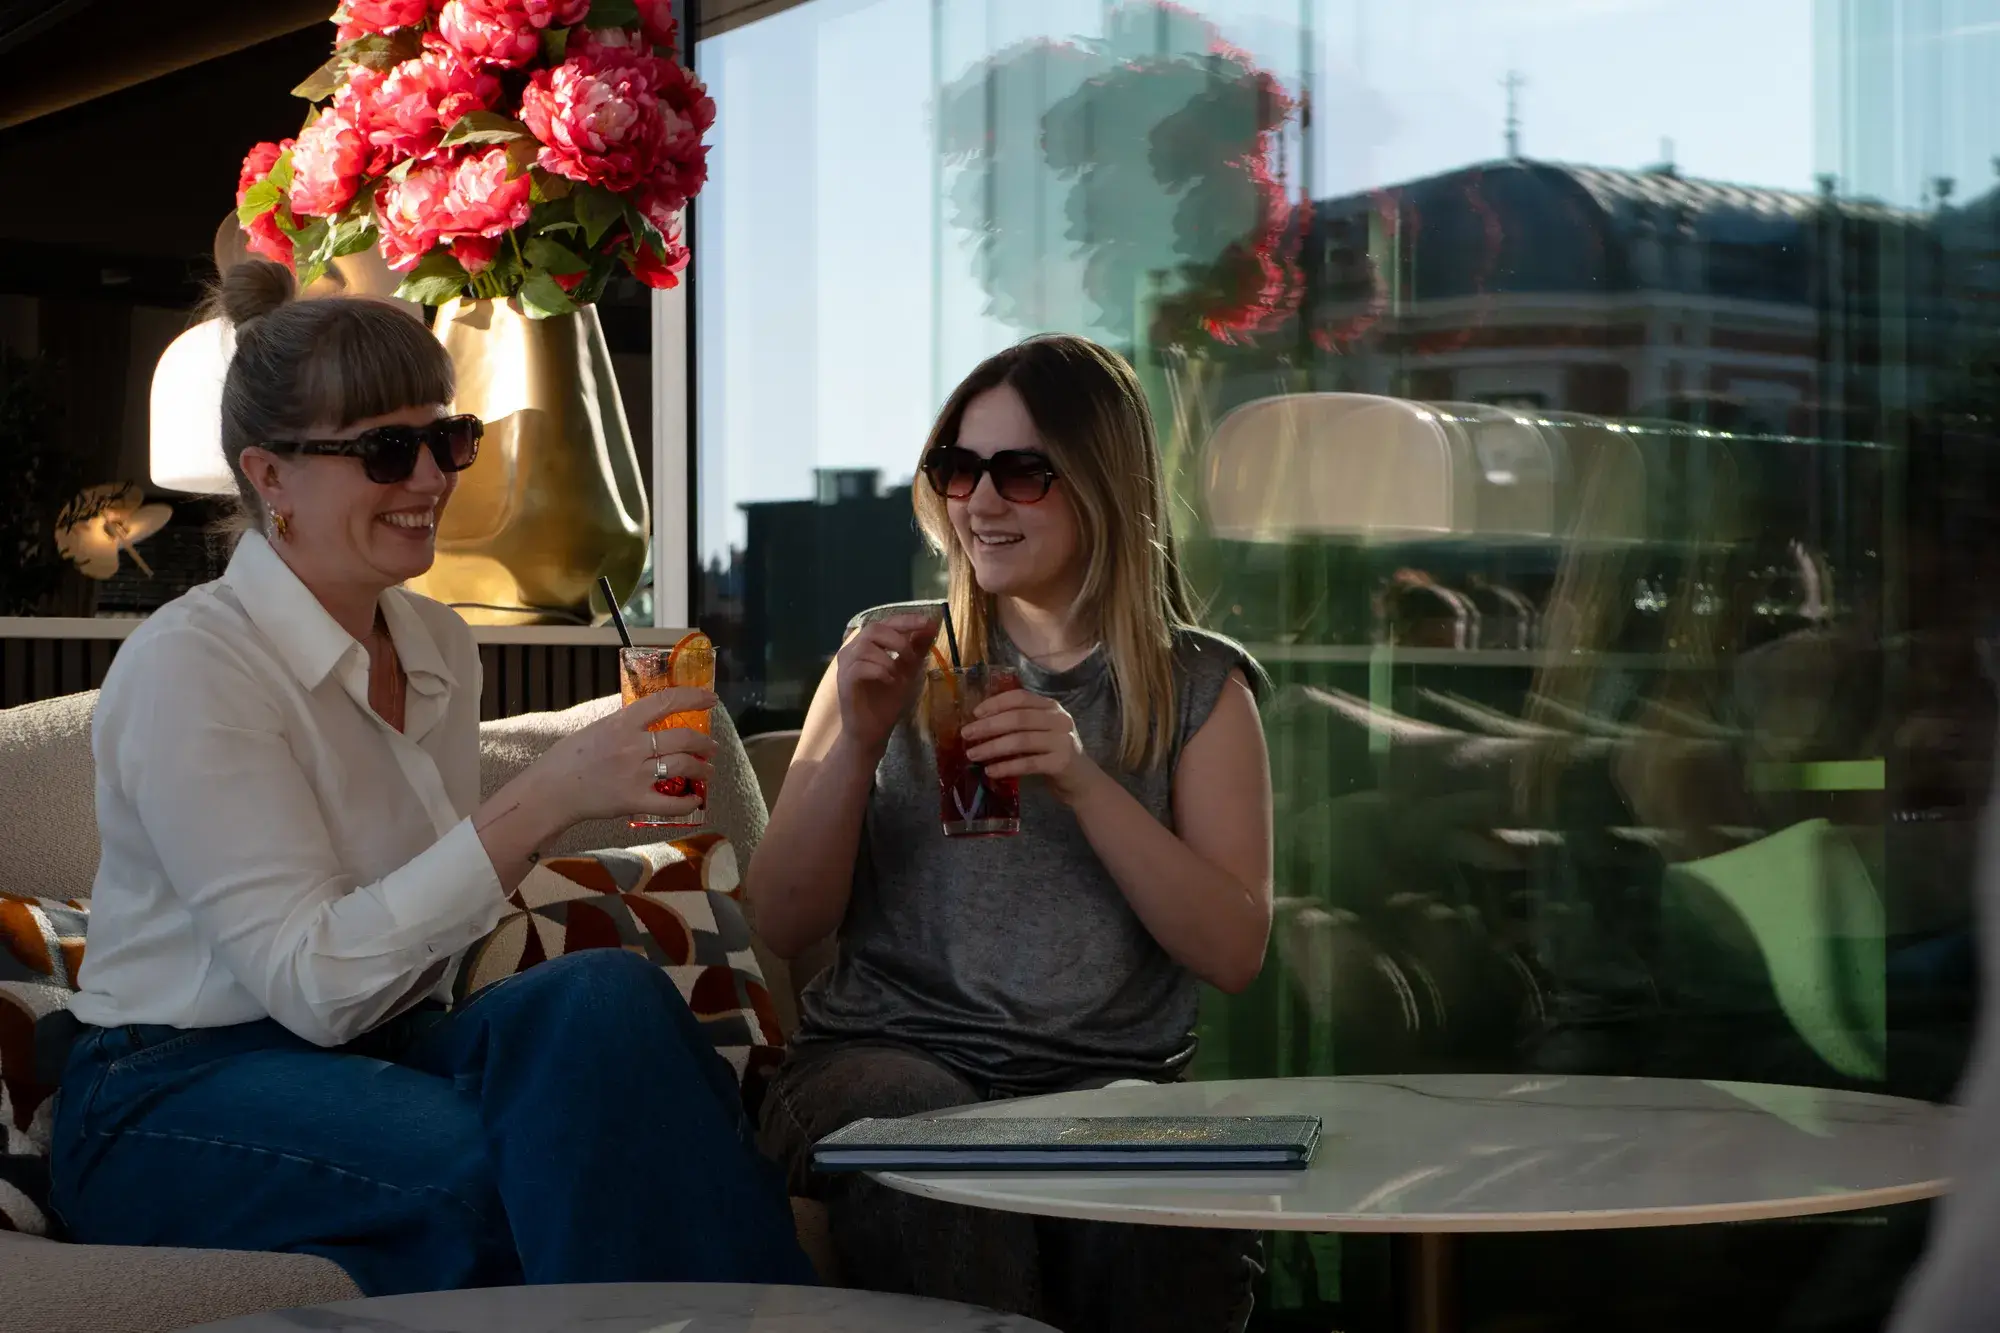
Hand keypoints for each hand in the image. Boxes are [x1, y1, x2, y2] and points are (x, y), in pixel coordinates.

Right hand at [526, 686, 718, 825]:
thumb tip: (652, 713)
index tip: (711, 700)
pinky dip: (688, 802)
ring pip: (684, 766)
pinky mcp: (634, 800)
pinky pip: (671, 803)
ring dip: (702, 769)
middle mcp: (633, 745)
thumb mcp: (598, 727)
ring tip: (708, 771)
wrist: (552, 790)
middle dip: (705, 743)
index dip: (694, 698)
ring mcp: (636, 773)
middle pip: (684, 738)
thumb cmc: (570, 757)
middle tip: (711, 747)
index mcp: (622, 722)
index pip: (666, 701)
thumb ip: (626, 722)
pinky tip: (695, 799)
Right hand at [834, 612, 940, 755]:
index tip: (928, 621)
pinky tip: (889, 682)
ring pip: (865, 646)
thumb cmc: (886, 701)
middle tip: (912, 656)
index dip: (906, 620)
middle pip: (873, 629)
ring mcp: (846, 665)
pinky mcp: (844, 681)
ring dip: (888, 658)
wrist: (872, 731)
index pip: (886, 622)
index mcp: (868, 644)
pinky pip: (860, 667)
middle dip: (897, 639)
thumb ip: (917, 648)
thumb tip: (932, 624)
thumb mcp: (908, 670)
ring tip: (898, 674)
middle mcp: (853, 650)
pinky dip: (880, 671)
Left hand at [962, 689, 1107, 804]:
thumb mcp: (1040, 732)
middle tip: (966, 735)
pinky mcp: (1061, 763)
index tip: (975, 713)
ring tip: (973, 755)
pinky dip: (1006, 766)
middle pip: (1018, 718)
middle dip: (988, 726)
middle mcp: (1059, 720)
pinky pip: (1028, 764)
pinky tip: (990, 771)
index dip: (996, 703)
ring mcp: (1062, 741)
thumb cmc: (1053, 753)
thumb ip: (1018, 724)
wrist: (1082, 781)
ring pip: (1021, 741)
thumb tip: (979, 723)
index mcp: (1051, 707)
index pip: (1020, 697)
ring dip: (992, 747)